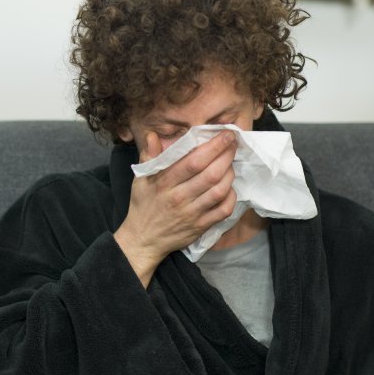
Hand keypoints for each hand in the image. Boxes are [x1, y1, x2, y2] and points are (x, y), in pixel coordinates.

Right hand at [114, 130, 237, 286]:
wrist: (143, 240)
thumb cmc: (143, 206)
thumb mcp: (140, 179)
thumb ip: (148, 156)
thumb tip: (153, 135)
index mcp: (164, 183)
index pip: (194, 161)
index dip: (213, 146)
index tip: (225, 134)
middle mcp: (179, 197)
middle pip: (210, 174)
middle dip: (226, 156)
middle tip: (233, 144)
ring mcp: (192, 214)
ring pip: (219, 191)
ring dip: (230, 174)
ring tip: (230, 163)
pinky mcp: (201, 227)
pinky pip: (223, 211)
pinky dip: (231, 197)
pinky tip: (230, 187)